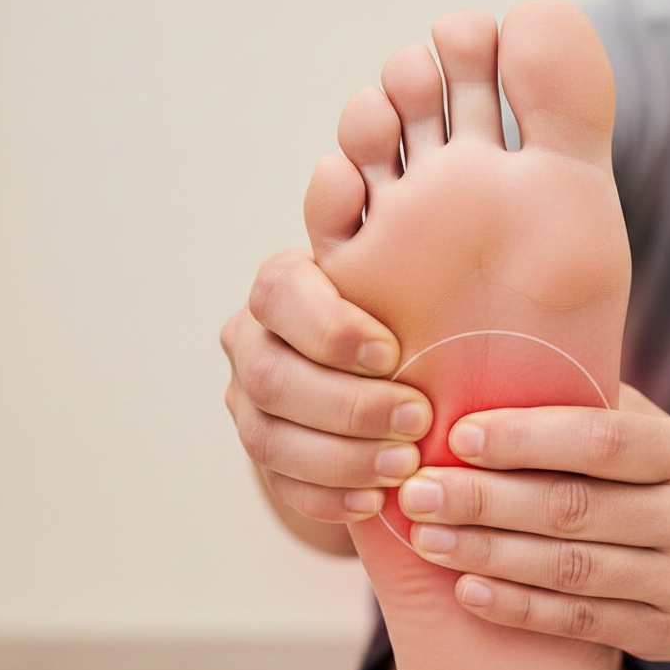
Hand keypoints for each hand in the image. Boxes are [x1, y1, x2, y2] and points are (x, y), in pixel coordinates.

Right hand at [220, 248, 432, 524]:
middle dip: (348, 405)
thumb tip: (336, 167)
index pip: (279, 295)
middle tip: (417, 421)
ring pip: (271, 439)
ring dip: (342, 457)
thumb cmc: (405, 314)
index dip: (331, 329)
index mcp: (283, 289)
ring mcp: (251, 405)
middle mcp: (253, 343)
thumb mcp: (399, 273)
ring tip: (405, 466)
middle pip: (273, 378)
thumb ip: (371, 231)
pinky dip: (329, 497)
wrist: (391, 375)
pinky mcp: (267, 459)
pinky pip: (282, 485)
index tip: (394, 353)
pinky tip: (374, 501)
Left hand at [396, 387, 669, 660]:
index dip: (526, 439)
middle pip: (574, 509)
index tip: (458, 436)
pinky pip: (581, 622)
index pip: (601, 442)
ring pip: (570, 570)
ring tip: (427, 537)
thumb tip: (500, 372)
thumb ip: (600, 410)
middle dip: (484, 500)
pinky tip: (468, 589)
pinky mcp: (669, 637)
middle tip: (415, 491)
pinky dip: (519, 607)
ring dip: (487, 553)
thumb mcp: (667, 437)